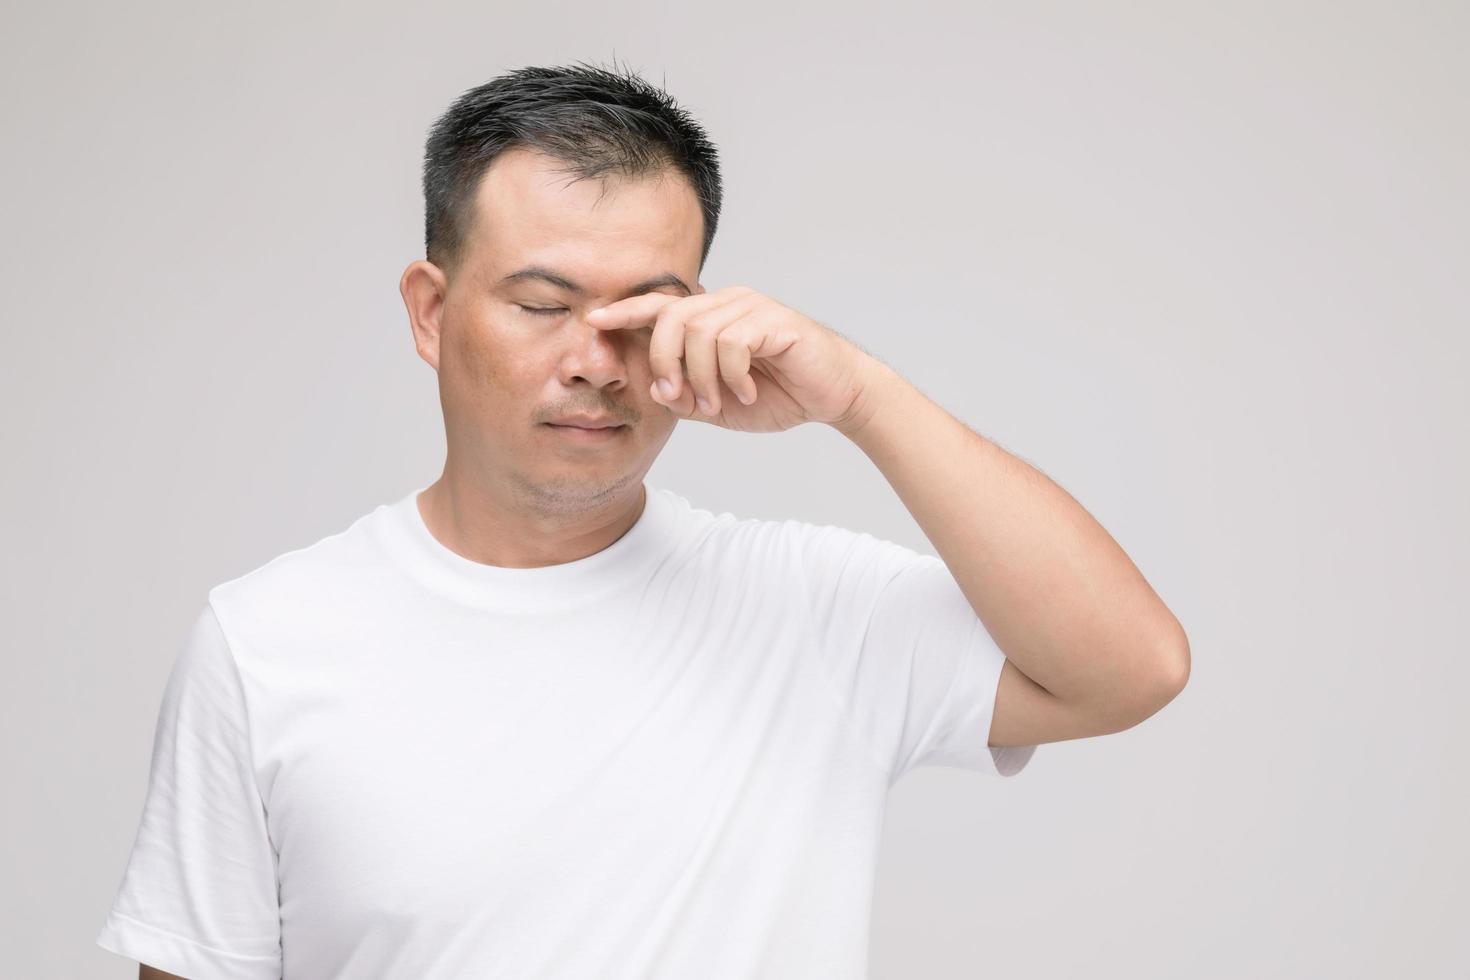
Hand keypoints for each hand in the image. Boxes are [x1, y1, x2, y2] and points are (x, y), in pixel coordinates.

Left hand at [586, 285, 876, 432]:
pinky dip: (733, 375)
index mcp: (711, 318)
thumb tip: (658, 391)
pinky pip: (733, 342)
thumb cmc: (779, 394)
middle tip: (679, 398)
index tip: (593, 321)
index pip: (660, 306)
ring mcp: (752, 307)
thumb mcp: (720, 405)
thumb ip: (687, 397)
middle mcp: (728, 303)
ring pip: (700, 333)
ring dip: (702, 378)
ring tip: (720, 403)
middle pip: (672, 318)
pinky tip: (748, 392)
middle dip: (664, 362)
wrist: (834, 395)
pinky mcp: (774, 321)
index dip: (626, 311)